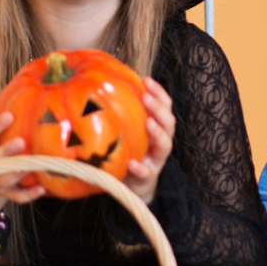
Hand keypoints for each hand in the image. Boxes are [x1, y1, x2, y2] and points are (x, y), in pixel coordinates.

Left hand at [124, 77, 175, 204]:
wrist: (134, 185)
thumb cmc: (130, 151)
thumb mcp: (128, 131)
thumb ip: (121, 113)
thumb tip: (98, 86)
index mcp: (157, 128)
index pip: (164, 106)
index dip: (159, 93)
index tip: (146, 80)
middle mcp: (160, 142)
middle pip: (169, 123)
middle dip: (158, 108)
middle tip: (146, 97)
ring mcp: (156, 160)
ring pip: (164, 145)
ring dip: (157, 132)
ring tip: (148, 123)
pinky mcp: (147, 177)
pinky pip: (146, 172)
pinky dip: (140, 167)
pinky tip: (132, 163)